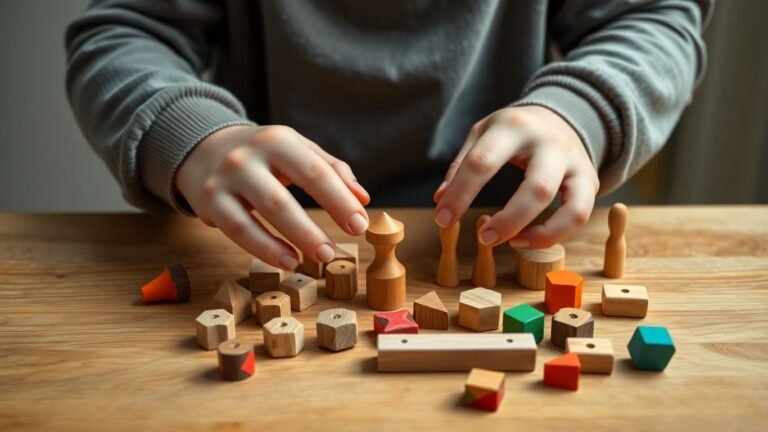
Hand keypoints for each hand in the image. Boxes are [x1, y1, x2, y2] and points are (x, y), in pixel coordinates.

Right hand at [176, 125, 369, 269]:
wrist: (203, 146)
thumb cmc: (263, 153)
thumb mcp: (297, 149)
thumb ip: (332, 170)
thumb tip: (363, 199)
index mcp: (278, 140)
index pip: (315, 172)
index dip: (339, 201)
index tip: (359, 225)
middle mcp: (247, 157)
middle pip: (282, 199)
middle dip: (311, 229)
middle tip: (332, 252)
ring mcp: (225, 179)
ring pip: (258, 216)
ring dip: (290, 241)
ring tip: (315, 259)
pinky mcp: (208, 201)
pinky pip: (237, 229)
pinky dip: (263, 248)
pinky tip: (286, 260)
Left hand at [433, 105, 599, 248]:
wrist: (561, 114)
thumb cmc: (513, 131)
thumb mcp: (482, 134)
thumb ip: (462, 164)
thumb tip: (441, 200)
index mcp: (513, 126)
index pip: (482, 162)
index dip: (460, 195)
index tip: (443, 219)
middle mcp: (550, 143)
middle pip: (536, 188)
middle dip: (508, 221)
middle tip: (482, 237)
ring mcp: (574, 162)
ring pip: (570, 207)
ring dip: (538, 233)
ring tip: (508, 243)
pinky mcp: (589, 180)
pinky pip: (579, 215)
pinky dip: (554, 235)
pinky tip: (526, 239)